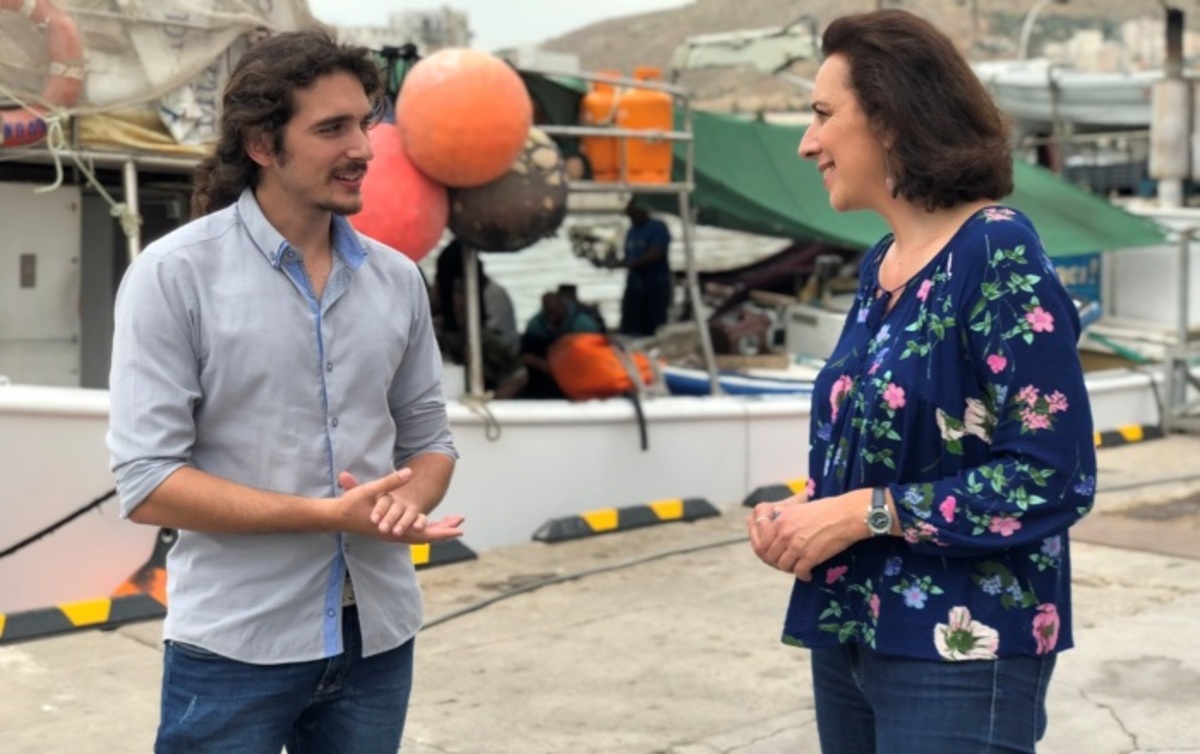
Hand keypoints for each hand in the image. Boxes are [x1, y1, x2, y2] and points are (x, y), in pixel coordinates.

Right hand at [337, 471, 464, 543]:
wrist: (335, 517)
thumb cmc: (352, 504)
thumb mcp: (372, 489)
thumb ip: (391, 481)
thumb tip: (409, 472)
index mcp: (394, 529)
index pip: (424, 533)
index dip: (443, 531)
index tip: (459, 530)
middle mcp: (395, 535)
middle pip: (426, 537)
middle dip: (444, 530)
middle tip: (461, 524)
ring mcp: (392, 535)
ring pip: (420, 536)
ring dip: (436, 530)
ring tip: (451, 521)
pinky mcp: (389, 532)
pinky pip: (411, 534)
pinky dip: (424, 529)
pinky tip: (431, 523)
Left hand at [748, 494, 863, 581]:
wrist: (846, 515)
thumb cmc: (827, 509)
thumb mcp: (799, 508)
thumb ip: (785, 518)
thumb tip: (778, 529)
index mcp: (781, 520)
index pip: (764, 541)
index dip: (769, 550)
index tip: (777, 553)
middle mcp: (785, 533)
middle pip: (771, 555)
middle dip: (778, 561)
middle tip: (788, 563)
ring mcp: (797, 545)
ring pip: (783, 565)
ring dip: (790, 569)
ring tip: (798, 568)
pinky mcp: (810, 556)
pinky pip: (799, 572)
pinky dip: (803, 576)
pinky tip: (809, 574)